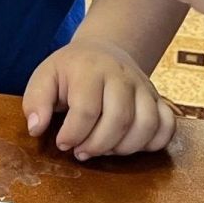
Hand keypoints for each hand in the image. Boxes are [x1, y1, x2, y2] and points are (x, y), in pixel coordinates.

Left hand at [22, 38, 175, 158]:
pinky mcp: (157, 98)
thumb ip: (35, 101)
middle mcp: (121, 75)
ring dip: (125, 148)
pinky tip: (131, 145)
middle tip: (81, 152)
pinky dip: (154, 142)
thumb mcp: (45, 77)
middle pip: (120, 119)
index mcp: (90, 69)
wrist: (104, 50)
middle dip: (98, 145)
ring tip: (105, 149)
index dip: (73, 134)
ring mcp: (143, 87)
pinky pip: (167, 125)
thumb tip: (36, 128)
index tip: (62, 143)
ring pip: (147, 124)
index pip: (86, 109)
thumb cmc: (71, 70)